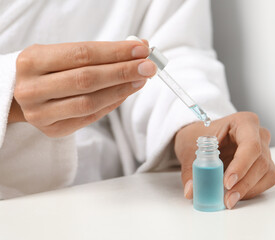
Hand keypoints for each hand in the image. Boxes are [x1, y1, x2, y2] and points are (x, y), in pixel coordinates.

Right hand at [11, 40, 156, 136]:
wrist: (23, 95)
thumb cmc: (48, 71)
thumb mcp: (62, 54)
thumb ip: (98, 53)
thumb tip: (138, 47)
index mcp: (32, 61)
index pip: (82, 54)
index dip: (115, 52)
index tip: (141, 49)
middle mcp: (32, 89)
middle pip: (87, 79)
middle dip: (123, 71)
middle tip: (148, 67)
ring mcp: (41, 113)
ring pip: (90, 102)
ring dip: (121, 90)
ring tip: (140, 80)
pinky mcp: (53, 129)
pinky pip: (90, 117)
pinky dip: (112, 104)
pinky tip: (126, 92)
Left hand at [174, 112, 274, 208]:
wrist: (202, 139)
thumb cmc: (200, 136)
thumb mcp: (190, 149)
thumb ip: (192, 169)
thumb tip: (191, 190)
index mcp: (244, 122)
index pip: (250, 144)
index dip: (241, 165)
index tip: (227, 182)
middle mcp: (258, 135)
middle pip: (260, 161)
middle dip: (243, 183)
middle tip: (227, 198)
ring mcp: (264, 150)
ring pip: (266, 172)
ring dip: (247, 189)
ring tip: (228, 199)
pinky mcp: (264, 165)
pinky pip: (266, 181)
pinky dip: (251, 191)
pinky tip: (235, 194)